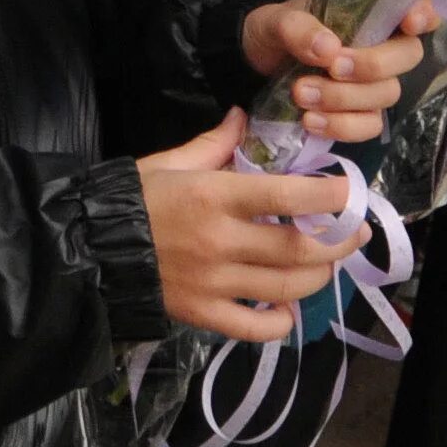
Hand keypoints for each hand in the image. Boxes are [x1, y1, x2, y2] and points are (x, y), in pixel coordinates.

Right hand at [139, 109, 366, 343]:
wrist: (90, 248)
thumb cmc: (133, 199)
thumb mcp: (170, 162)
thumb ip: (213, 144)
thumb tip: (243, 119)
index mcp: (213, 196)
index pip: (286, 194)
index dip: (329, 195)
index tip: (351, 191)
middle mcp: (220, 240)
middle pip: (299, 247)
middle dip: (339, 241)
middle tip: (356, 232)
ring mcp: (214, 282)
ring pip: (286, 287)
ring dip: (318, 277)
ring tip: (327, 264)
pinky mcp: (203, 314)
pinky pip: (256, 328)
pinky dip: (280, 323)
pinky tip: (287, 309)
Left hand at [241, 0, 437, 141]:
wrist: (253, 67)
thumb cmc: (273, 32)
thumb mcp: (273, 20)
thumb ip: (296, 27)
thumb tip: (328, 47)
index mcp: (366, 11)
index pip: (414, 4)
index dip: (424, 12)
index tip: (409, 22)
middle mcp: (378, 45)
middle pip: (408, 55)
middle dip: (372, 65)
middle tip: (332, 67)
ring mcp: (371, 82)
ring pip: (386, 94)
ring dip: (344, 98)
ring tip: (300, 93)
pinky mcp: (358, 113)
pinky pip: (369, 126)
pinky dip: (341, 126)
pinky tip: (309, 121)